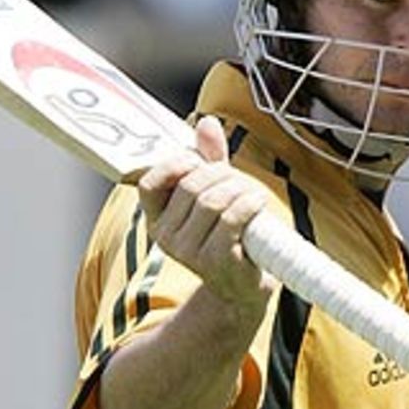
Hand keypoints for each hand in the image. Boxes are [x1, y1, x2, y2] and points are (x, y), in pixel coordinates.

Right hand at [138, 116, 276, 314]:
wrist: (243, 286)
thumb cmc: (228, 236)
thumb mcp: (215, 192)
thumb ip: (208, 158)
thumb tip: (206, 122)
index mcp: (157, 218)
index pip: (150, 181)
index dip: (176, 164)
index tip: (199, 163)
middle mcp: (165, 236)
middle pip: (192, 185)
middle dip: (221, 174)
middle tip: (238, 182)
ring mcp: (188, 252)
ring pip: (213, 200)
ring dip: (240, 190)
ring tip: (250, 197)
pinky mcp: (215, 261)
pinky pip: (232, 218)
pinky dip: (250, 204)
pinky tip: (258, 205)